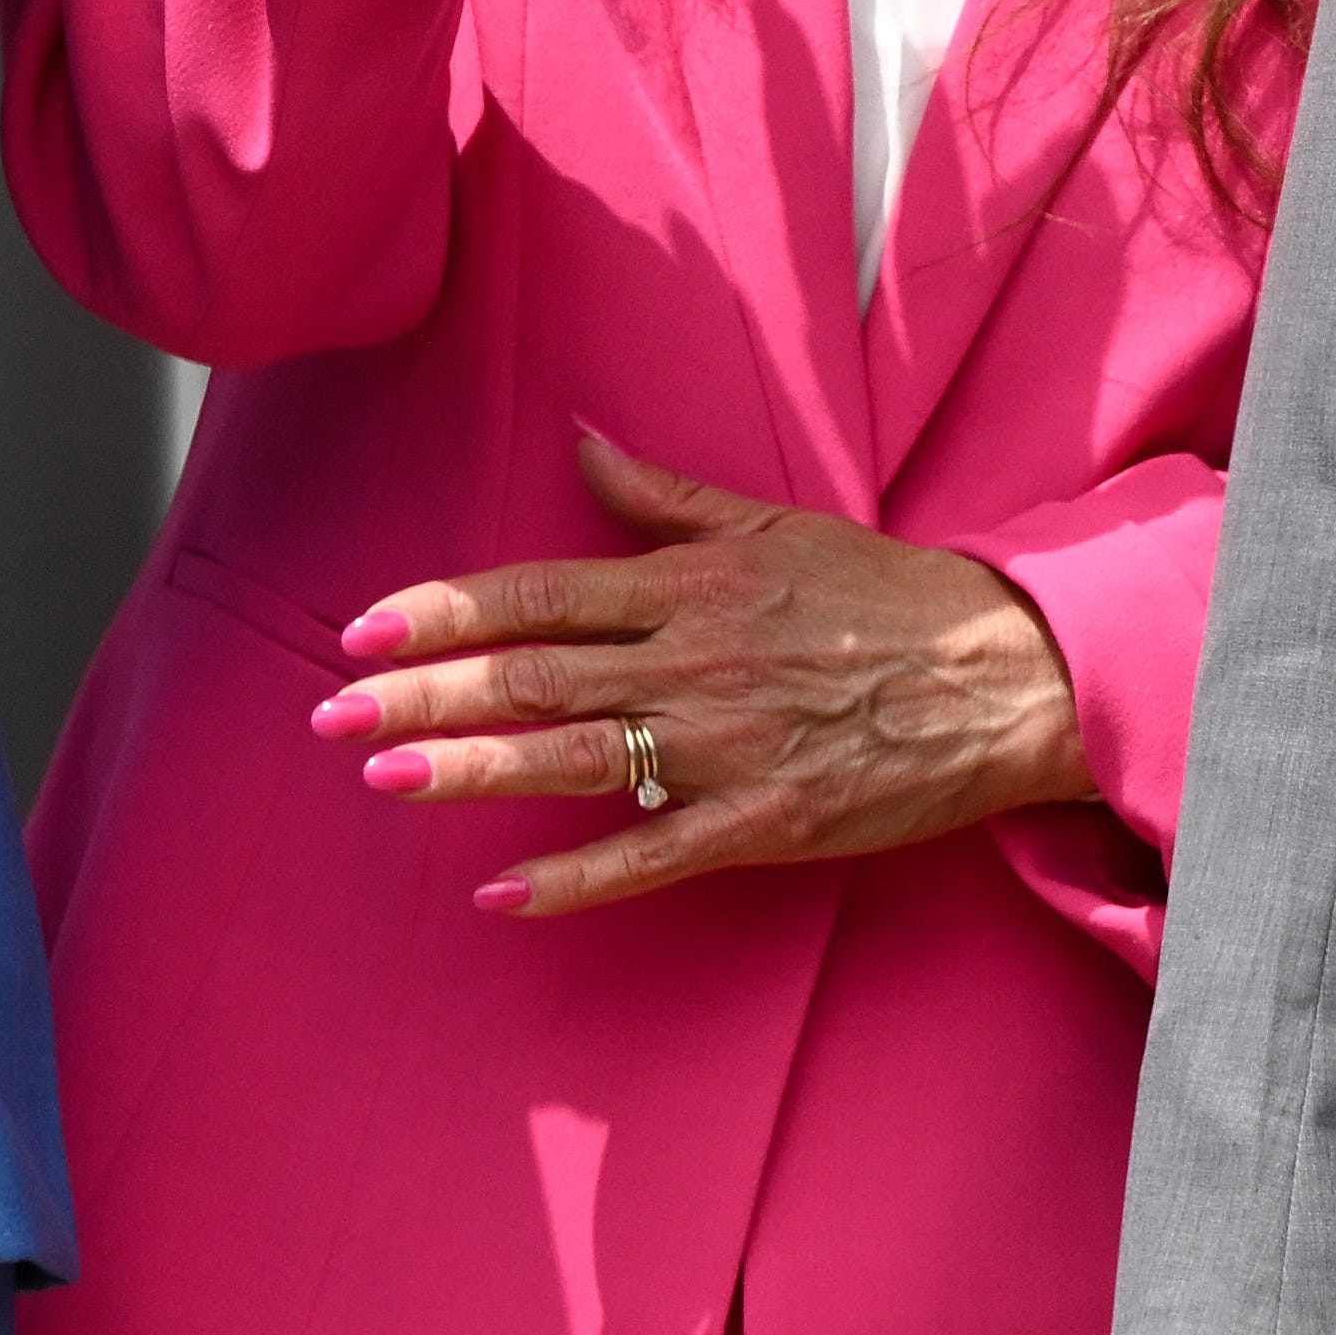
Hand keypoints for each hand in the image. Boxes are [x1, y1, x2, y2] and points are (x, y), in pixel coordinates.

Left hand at [314, 427, 1085, 913]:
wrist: (1003, 676)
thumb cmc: (888, 596)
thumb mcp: (773, 525)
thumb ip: (665, 498)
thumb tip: (581, 440)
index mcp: (691, 586)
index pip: (541, 593)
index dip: (447, 610)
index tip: (367, 626)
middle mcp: (694, 660)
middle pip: (536, 676)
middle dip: (426, 692)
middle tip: (332, 711)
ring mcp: (726, 746)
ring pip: (577, 759)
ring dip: (473, 770)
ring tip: (386, 776)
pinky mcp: (764, 822)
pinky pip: (651, 856)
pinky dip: (575, 877)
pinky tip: (502, 894)